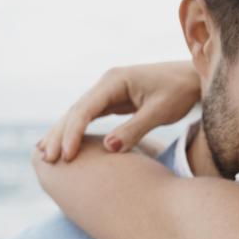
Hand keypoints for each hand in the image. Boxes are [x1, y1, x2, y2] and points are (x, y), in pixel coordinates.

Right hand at [39, 61, 200, 162]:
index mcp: (115, 81)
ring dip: (63, 133)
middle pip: (75, 110)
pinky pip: (89, 117)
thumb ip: (135, 129)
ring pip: (79, 114)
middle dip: (60, 135)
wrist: (193, 79)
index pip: (85, 109)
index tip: (67, 156)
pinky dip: (76, 131)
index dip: (73, 133)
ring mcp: (109, 92)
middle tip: (47, 160)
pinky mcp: (114, 101)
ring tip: (45, 155)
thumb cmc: (180, 92)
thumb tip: (108, 149)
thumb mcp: (160, 112)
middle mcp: (107, 84)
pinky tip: (67, 146)